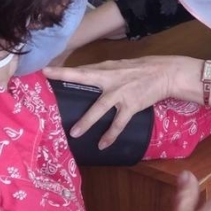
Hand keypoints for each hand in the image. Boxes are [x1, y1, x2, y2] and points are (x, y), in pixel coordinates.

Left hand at [44, 55, 179, 148]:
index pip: (82, 69)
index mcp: (107, 69)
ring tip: (74, 133)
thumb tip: (86, 77)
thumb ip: (104, 72)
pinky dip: (110, 135)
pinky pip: (119, 123)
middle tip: (46, 76)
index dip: (63, 70)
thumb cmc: (143, 69)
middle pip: (84, 76)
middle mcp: (111, 79)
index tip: (44, 70)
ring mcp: (121, 92)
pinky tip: (102, 144)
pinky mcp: (131, 105)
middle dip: (65, 75)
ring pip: (100, 107)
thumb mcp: (121, 66)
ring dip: (87, 121)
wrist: (166, 73)